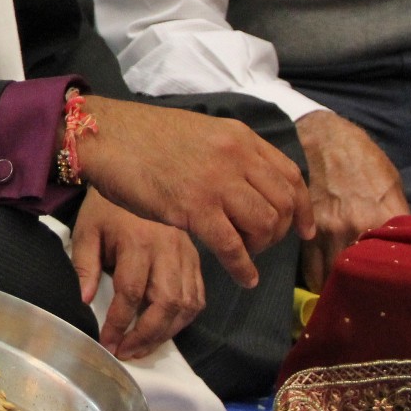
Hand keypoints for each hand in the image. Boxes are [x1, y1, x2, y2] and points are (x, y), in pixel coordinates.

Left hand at [70, 191, 203, 359]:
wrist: (134, 173)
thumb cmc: (106, 208)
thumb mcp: (87, 231)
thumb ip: (84, 266)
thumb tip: (84, 301)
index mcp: (137, 241)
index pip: (131, 292)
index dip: (118, 323)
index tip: (106, 342)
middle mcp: (167, 248)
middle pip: (166, 304)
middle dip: (146, 335)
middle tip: (126, 352)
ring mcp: (186, 253)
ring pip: (187, 304)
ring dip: (166, 333)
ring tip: (143, 347)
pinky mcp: (195, 257)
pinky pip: (199, 295)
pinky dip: (185, 318)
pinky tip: (166, 329)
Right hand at [75, 97, 312, 288]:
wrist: (106, 135)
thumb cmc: (143, 137)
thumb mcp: (200, 132)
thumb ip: (227, 153)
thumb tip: (244, 181)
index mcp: (240, 137)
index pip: (290, 175)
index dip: (303, 207)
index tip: (303, 229)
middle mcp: (237, 157)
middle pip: (284, 204)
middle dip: (280, 231)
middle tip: (261, 244)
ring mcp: (218, 183)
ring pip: (266, 225)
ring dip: (260, 248)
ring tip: (245, 255)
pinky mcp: (196, 209)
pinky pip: (234, 247)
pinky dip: (244, 268)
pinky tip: (242, 277)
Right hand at [294, 111, 406, 289]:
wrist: (320, 137)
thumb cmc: (362, 158)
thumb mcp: (391, 182)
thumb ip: (396, 217)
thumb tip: (406, 244)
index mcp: (383, 216)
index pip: (395, 263)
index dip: (398, 282)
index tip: (401, 294)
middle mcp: (354, 228)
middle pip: (363, 277)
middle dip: (367, 292)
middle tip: (373, 303)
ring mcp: (326, 232)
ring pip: (333, 278)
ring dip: (340, 289)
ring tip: (348, 298)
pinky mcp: (304, 231)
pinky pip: (310, 267)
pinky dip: (318, 279)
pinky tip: (325, 285)